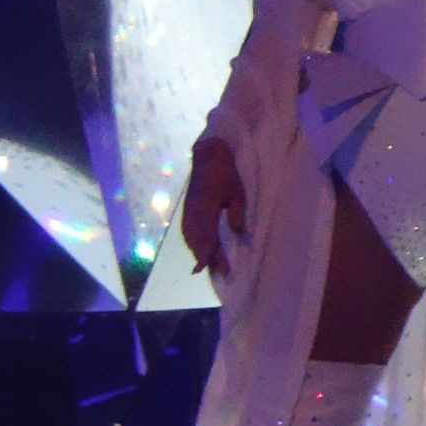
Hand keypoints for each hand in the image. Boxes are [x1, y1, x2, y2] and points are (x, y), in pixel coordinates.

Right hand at [181, 137, 246, 275]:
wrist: (208, 154)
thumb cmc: (226, 172)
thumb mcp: (237, 192)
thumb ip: (237, 214)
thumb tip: (238, 233)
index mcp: (207, 209)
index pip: (208, 238)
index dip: (211, 257)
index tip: (218, 271)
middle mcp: (194, 212)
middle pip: (198, 241)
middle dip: (207, 258)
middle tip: (220, 272)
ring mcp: (188, 209)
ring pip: (190, 237)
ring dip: (198, 251)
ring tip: (207, 264)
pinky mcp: (187, 206)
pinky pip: (187, 229)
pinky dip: (191, 241)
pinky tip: (196, 246)